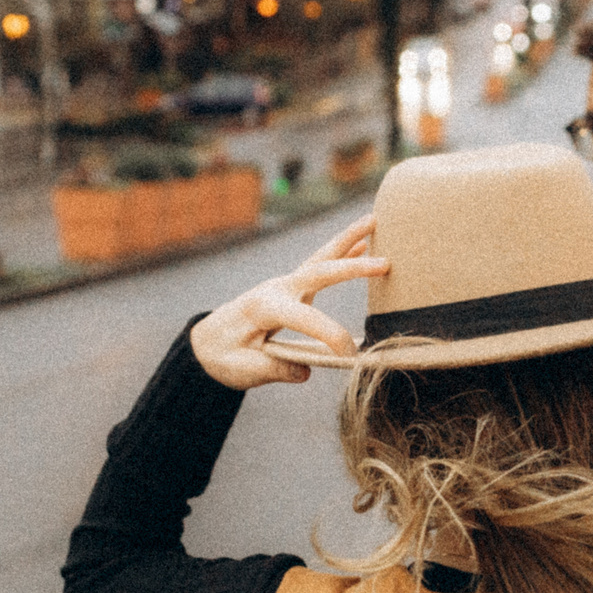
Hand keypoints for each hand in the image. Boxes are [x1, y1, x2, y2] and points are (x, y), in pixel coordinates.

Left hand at [190, 218, 387, 390]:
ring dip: (348, 239)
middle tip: (385, 263)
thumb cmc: (222, 356)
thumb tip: (306, 371)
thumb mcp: (243, 370)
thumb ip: (276, 369)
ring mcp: (284, 285)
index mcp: (263, 308)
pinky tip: (363, 244)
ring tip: (374, 221)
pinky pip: (319, 266)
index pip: (305, 318)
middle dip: (352, 267)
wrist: (206, 341)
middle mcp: (275, 289)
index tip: (350, 356)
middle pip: (318, 271)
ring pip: (320, 258)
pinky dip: (341, 253)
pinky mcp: (291, 289)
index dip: (331, 336)